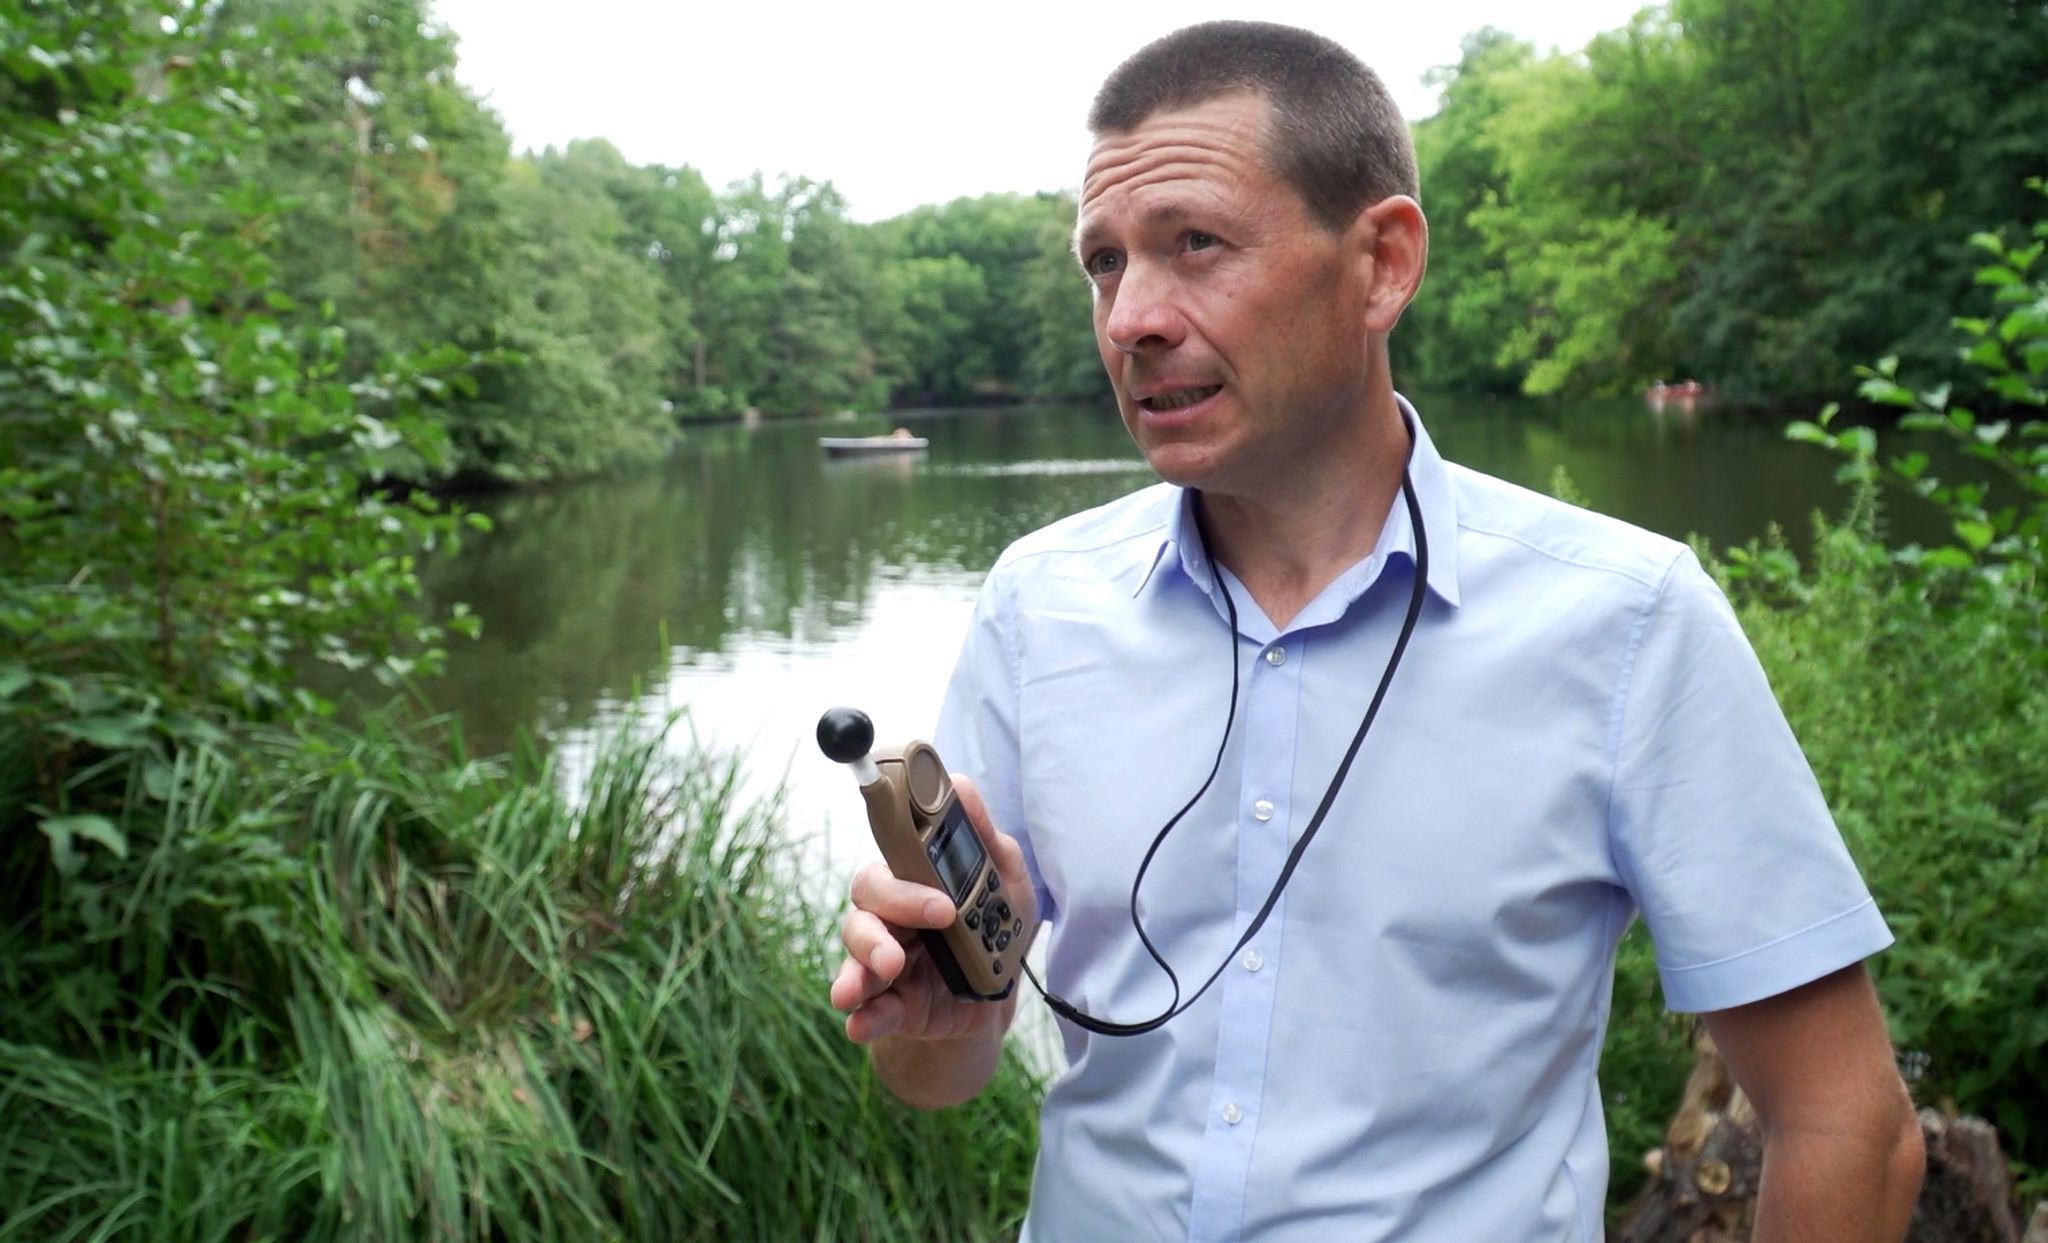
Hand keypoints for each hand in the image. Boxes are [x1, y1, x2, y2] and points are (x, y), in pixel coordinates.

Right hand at [829, 774, 1036, 1044]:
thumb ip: (982, 837)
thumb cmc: (996, 927)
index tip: (933, 884)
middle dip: (892, 910)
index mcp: (914, 882)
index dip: (900, 867)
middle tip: (934, 920)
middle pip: (867, 901)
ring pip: (856, 951)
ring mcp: (888, 962)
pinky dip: (864, 1015)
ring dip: (863, 962)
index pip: (889, 861)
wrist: (1001, 998)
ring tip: (881, 973)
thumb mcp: (1004, 880)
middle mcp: (892, 917)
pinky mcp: (893, 1006)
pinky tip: (861, 1021)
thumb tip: (958, 783)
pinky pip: (869, 1009)